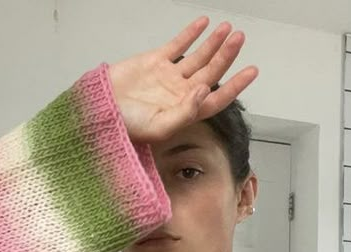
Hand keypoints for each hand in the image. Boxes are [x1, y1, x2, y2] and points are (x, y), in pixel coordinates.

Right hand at [108, 15, 258, 143]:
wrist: (98, 110)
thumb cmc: (126, 126)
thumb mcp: (159, 127)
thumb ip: (185, 112)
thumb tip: (204, 91)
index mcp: (185, 112)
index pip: (217, 97)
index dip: (236, 85)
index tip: (251, 71)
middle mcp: (181, 94)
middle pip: (211, 72)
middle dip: (226, 56)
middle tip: (239, 39)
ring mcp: (169, 77)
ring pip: (198, 57)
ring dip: (213, 43)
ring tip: (228, 29)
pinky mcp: (155, 62)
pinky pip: (177, 45)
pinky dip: (190, 34)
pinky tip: (204, 24)